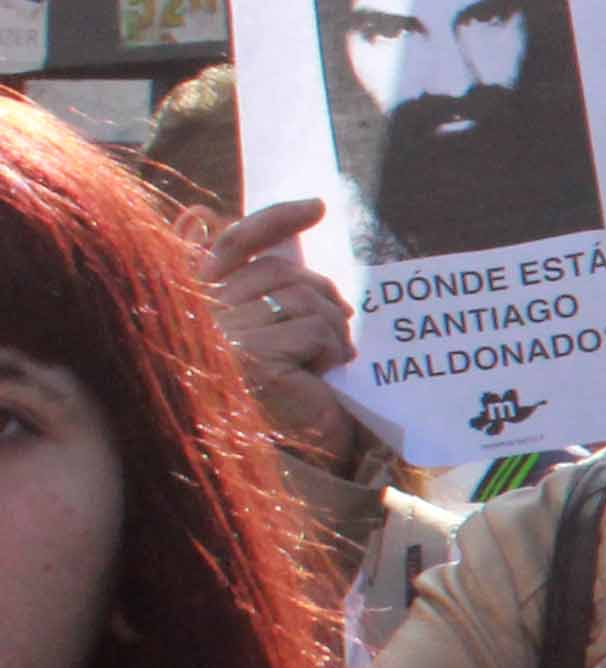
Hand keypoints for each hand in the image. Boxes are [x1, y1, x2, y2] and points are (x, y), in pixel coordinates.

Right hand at [194, 199, 358, 464]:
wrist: (295, 462)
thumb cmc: (291, 401)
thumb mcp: (284, 338)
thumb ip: (277, 294)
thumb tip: (295, 250)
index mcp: (202, 306)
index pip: (236, 245)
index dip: (276, 220)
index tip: (318, 205)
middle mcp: (203, 318)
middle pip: (282, 273)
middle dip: (322, 294)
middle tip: (341, 324)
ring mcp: (225, 338)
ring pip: (302, 300)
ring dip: (332, 328)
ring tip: (332, 359)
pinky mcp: (255, 360)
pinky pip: (313, 330)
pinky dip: (333, 350)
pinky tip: (328, 375)